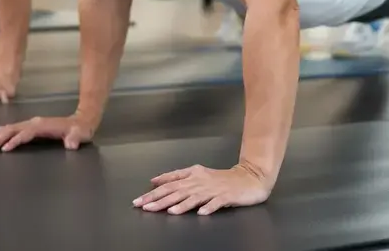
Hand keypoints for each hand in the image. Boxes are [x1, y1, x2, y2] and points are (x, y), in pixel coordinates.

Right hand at [0, 115, 94, 152]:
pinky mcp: (30, 127)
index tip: (4, 149)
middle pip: (12, 129)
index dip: (15, 140)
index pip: (25, 133)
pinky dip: (0, 133)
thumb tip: (71, 144)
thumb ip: (75, 138)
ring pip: (9, 128)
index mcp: (42, 125)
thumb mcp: (80, 134)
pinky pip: (12, 129)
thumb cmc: (79, 130)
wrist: (81, 122)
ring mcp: (31, 124)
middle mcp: (34, 123)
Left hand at [133, 163, 271, 215]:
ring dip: (181, 205)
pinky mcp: (226, 196)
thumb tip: (155, 179)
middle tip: (144, 207)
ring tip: (168, 211)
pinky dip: (208, 207)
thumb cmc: (221, 179)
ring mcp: (213, 189)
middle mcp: (200, 181)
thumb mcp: (197, 173)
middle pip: (177, 191)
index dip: (154, 192)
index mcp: (193, 175)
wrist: (249, 178)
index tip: (139, 200)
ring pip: (193, 197)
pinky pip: (215, 203)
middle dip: (159, 199)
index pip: (169, 183)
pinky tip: (200, 213)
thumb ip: (177, 176)